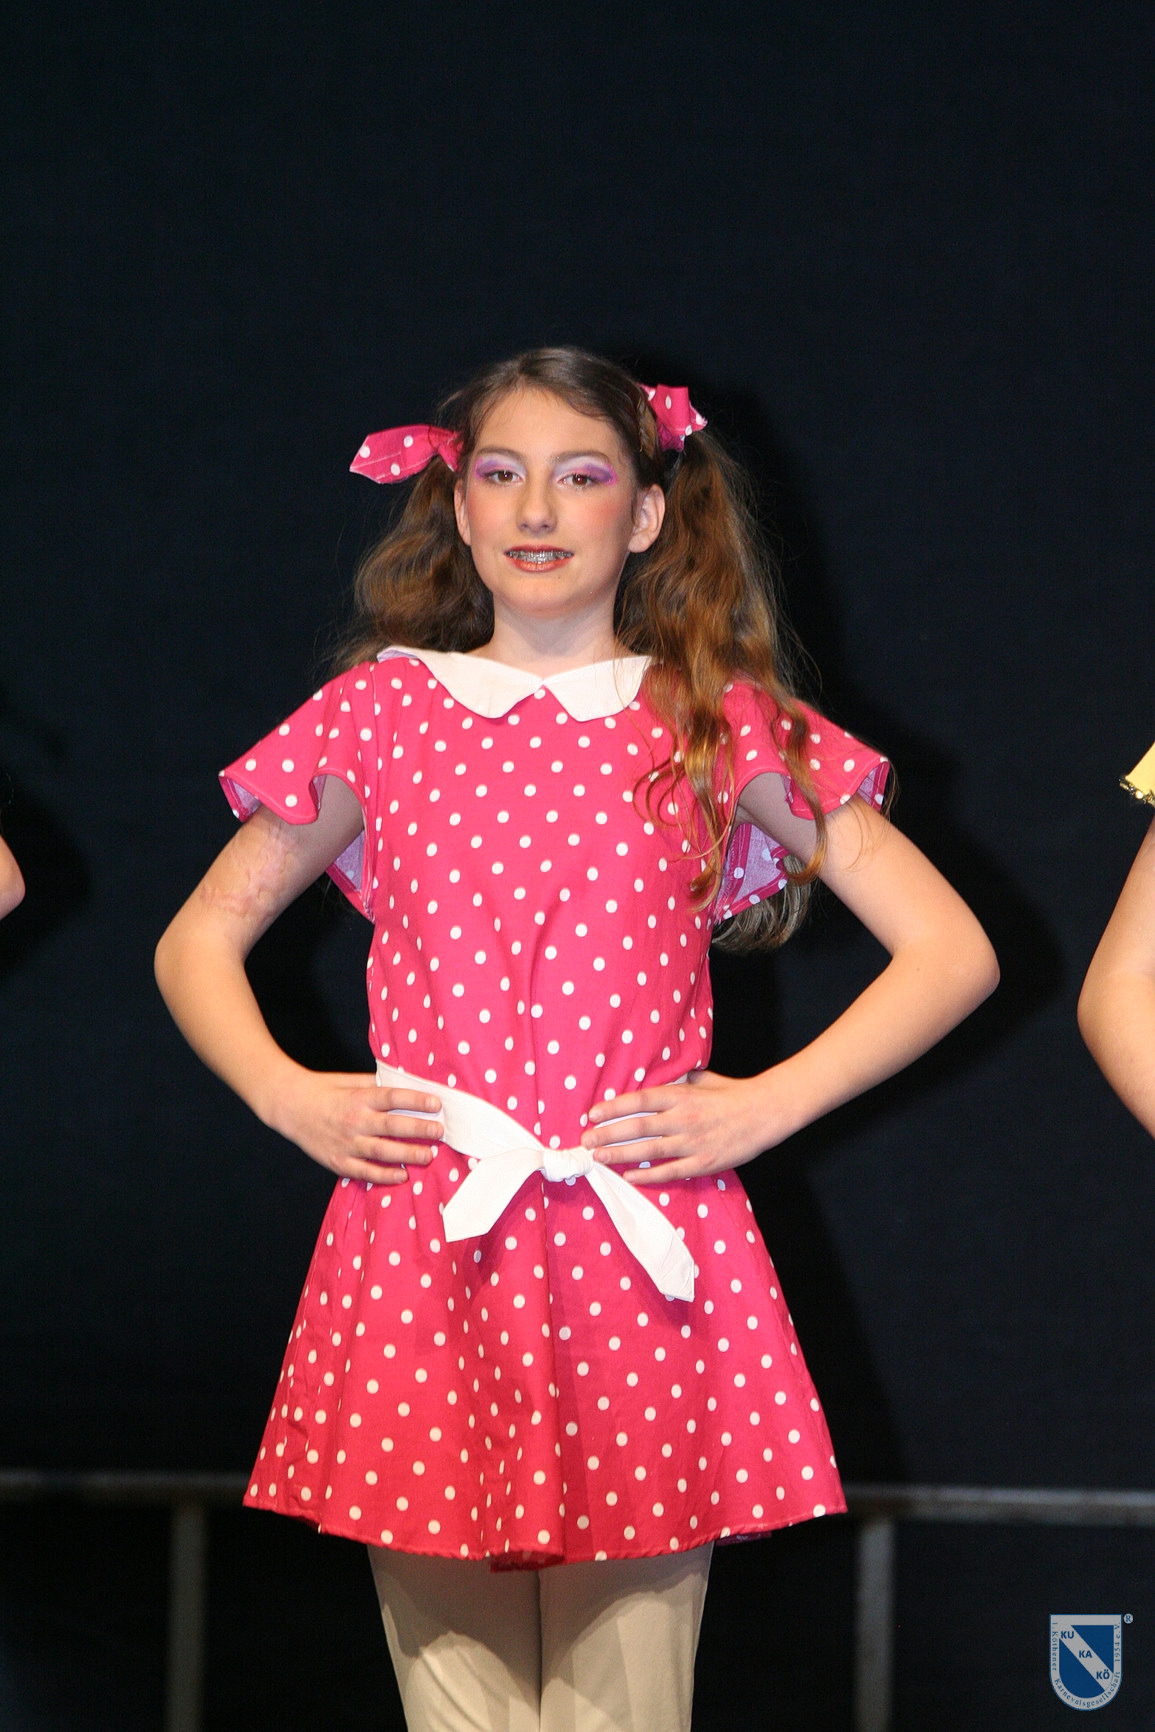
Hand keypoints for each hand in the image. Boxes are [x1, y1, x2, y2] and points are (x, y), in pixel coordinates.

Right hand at [270, 1070, 443, 1184]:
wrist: (290, 1107)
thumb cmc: (324, 1091)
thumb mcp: (350, 1081)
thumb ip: (377, 1085)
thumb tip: (407, 1087)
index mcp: (358, 1098)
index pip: (392, 1097)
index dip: (416, 1100)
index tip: (437, 1103)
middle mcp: (354, 1121)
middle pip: (392, 1126)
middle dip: (419, 1129)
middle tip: (439, 1131)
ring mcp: (346, 1143)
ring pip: (383, 1151)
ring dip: (408, 1154)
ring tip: (428, 1155)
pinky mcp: (338, 1161)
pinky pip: (365, 1172)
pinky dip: (385, 1176)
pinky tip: (402, 1175)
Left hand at [581, 1070, 789, 1184]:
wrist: (764, 1113)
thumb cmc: (731, 1094)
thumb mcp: (702, 1078)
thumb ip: (676, 1081)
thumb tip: (651, 1078)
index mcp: (681, 1095)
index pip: (640, 1100)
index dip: (614, 1107)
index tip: (593, 1114)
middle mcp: (683, 1118)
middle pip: (638, 1127)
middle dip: (608, 1134)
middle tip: (586, 1141)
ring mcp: (693, 1142)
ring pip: (649, 1151)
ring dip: (621, 1155)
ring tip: (599, 1157)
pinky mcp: (703, 1162)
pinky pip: (670, 1171)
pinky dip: (649, 1175)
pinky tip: (629, 1176)